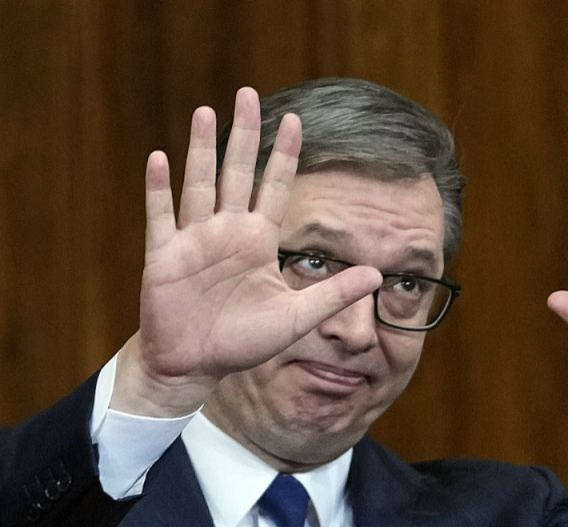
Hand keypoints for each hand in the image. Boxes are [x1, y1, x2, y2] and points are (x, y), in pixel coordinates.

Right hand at [112, 88, 381, 416]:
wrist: (196, 363)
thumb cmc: (244, 340)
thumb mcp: (297, 317)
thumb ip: (334, 293)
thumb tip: (379, 273)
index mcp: (259, 241)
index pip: (275, 187)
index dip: (284, 155)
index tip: (295, 120)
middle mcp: (228, 232)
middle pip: (236, 173)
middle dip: (244, 134)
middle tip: (248, 93)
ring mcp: (194, 241)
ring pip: (199, 184)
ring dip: (202, 149)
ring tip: (207, 112)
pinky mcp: (165, 257)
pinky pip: (161, 217)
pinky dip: (160, 190)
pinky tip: (160, 159)